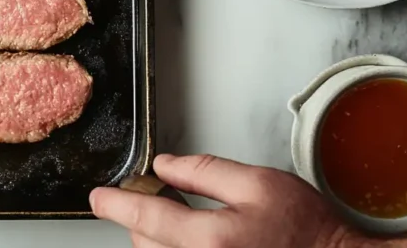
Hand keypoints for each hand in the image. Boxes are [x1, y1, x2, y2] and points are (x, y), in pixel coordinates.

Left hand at [90, 154, 366, 247]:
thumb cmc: (308, 231)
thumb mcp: (259, 184)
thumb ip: (204, 171)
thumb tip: (163, 166)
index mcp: (211, 240)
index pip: (144, 218)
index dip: (115, 204)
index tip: (98, 197)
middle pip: (145, 244)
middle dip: (145, 219)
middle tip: (166, 200)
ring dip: (159, 240)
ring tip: (191, 224)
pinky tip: (198, 241)